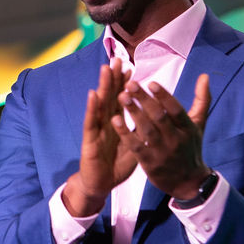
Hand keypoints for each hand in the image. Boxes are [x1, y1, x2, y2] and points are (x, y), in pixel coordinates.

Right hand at [63, 58, 135, 216]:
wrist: (101, 184)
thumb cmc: (116, 165)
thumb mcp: (133, 145)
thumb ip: (139, 130)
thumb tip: (154, 118)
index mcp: (116, 123)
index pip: (121, 99)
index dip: (126, 83)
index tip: (131, 67)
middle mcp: (105, 122)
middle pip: (110, 96)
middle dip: (114, 78)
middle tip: (118, 59)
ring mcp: (97, 129)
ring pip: (100, 104)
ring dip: (103, 85)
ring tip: (106, 69)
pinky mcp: (89, 140)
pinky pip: (91, 122)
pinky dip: (92, 107)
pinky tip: (93, 94)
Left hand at [113, 74, 210, 199]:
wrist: (188, 182)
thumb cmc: (190, 147)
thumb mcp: (198, 124)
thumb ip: (201, 99)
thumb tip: (204, 75)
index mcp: (188, 128)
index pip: (176, 110)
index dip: (164, 96)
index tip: (151, 83)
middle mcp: (176, 139)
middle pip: (159, 117)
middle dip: (144, 99)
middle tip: (130, 85)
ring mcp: (162, 152)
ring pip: (146, 130)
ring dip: (133, 112)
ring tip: (121, 96)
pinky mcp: (149, 163)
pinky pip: (135, 146)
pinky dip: (125, 133)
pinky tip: (114, 119)